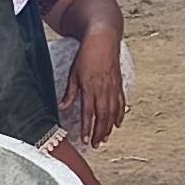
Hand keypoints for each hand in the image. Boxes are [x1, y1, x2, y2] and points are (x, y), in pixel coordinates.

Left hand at [62, 0, 127, 144]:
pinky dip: (120, 114)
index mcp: (90, 87)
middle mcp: (103, 89)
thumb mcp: (73, 72)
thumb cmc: (86, 54)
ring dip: (109, 127)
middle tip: (96, 145)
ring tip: (105, 139)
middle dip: (99, 132)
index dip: (87, 128)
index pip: (88, 113)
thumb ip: (70, 92)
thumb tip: (63, 107)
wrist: (103, 39)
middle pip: (103, 116)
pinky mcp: (119, 84)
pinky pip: (120, 103)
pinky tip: (118, 123)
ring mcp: (113, 87)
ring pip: (112, 112)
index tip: (85, 140)